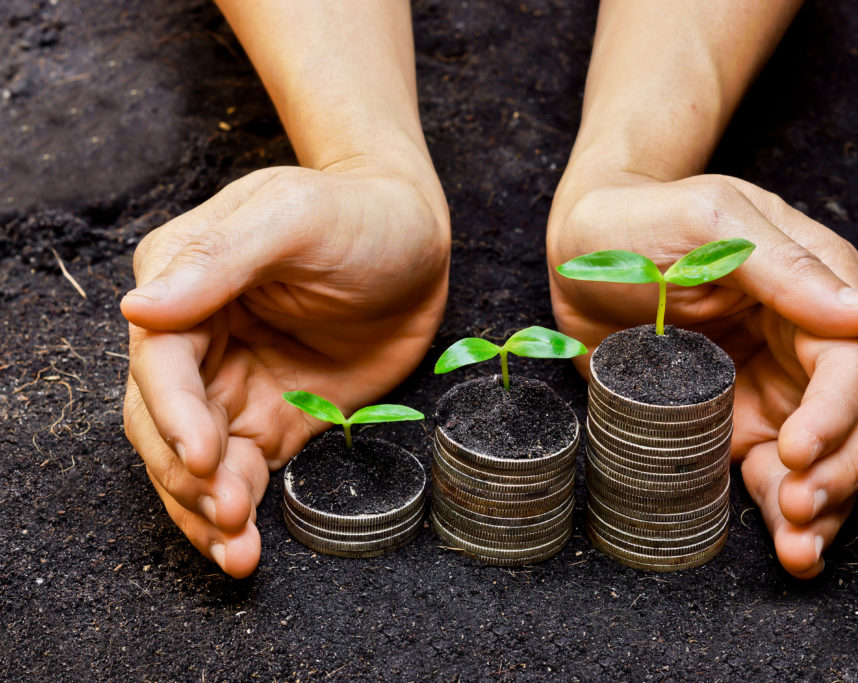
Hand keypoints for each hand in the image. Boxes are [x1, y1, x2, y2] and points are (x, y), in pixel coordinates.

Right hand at [122, 163, 448, 576]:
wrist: (418, 240)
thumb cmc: (358, 214)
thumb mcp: (295, 217)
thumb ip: (221, 259)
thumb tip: (139, 309)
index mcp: (184, 282)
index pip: (158, 362)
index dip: (173, 414)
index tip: (202, 456)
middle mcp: (197, 338)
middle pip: (163, 421)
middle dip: (187, 475)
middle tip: (227, 515)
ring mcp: (234, 383)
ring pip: (196, 459)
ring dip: (205, 508)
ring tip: (235, 551)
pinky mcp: (276, 418)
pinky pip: (244, 472)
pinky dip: (238, 508)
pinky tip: (243, 545)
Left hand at [548, 173, 857, 577]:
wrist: (580, 251)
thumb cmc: (643, 221)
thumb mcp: (712, 224)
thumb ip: (786, 269)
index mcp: (813, 289)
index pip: (850, 362)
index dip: (835, 414)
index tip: (796, 451)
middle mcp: (803, 346)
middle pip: (856, 421)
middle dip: (839, 472)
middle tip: (797, 508)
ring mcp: (771, 391)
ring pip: (826, 460)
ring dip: (823, 508)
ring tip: (798, 548)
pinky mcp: (731, 425)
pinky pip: (769, 475)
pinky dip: (781, 513)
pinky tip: (787, 546)